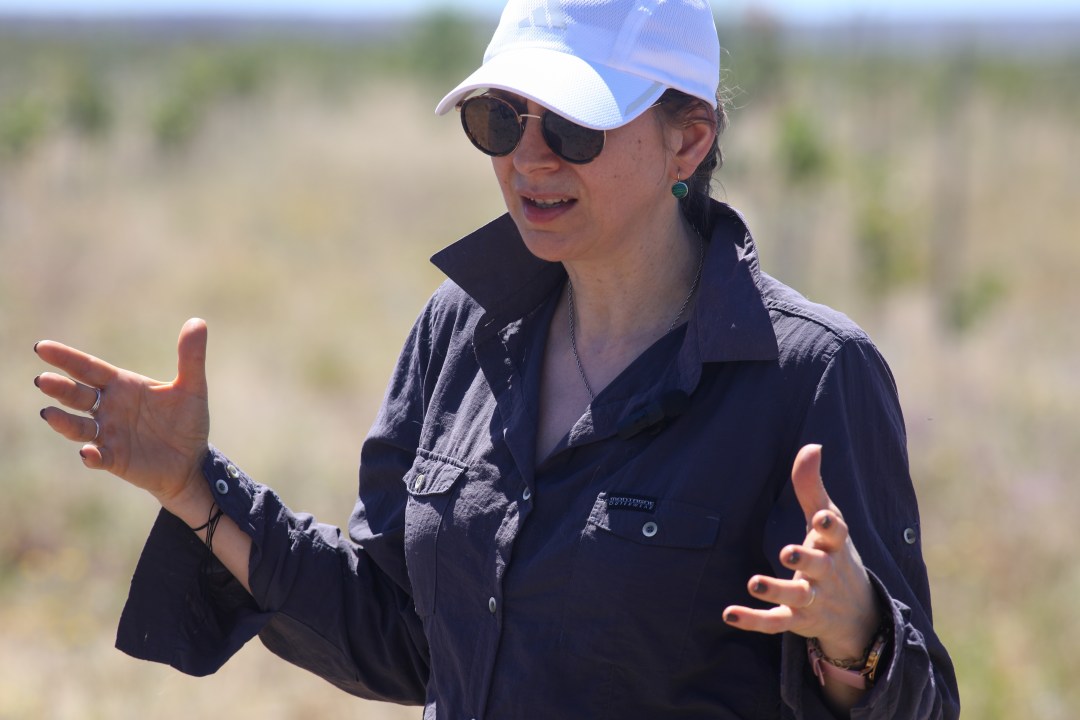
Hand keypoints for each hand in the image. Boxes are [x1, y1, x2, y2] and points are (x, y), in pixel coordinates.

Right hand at [35, 318, 210, 507]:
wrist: (192, 460)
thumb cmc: (187, 421)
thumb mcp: (192, 388)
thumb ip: (191, 357)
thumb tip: (197, 321)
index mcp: (122, 386)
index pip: (89, 369)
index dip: (66, 358)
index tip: (42, 347)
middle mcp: (108, 408)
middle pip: (77, 395)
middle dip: (60, 388)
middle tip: (43, 380)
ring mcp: (108, 434)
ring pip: (79, 426)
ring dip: (64, 421)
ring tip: (49, 414)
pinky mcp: (114, 459)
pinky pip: (98, 457)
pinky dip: (91, 456)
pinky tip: (88, 453)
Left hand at [723, 444, 879, 660]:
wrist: (855, 611)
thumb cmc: (833, 551)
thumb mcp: (827, 520)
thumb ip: (812, 486)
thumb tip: (811, 445)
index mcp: (834, 545)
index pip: (838, 534)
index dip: (830, 526)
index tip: (822, 518)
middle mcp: (826, 573)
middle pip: (818, 567)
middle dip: (804, 560)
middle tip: (786, 552)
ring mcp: (812, 599)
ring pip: (796, 597)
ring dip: (776, 590)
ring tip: (753, 582)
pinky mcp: (796, 619)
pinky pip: (775, 622)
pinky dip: (753, 620)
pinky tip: (728, 613)